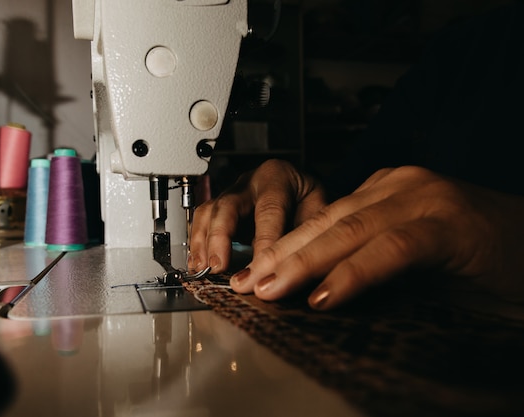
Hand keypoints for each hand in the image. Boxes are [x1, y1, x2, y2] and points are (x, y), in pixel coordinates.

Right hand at [189, 159, 324, 271]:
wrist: (298, 188)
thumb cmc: (307, 199)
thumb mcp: (318, 208)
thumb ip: (307, 233)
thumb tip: (294, 266)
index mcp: (277, 178)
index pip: (269, 211)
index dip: (264, 242)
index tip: (260, 270)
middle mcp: (249, 182)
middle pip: (228, 206)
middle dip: (220, 238)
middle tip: (219, 266)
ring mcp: (231, 193)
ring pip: (209, 212)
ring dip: (203, 243)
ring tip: (203, 268)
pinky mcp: (219, 207)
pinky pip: (202, 221)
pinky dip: (197, 244)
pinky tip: (197, 264)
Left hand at [190, 162, 523, 309]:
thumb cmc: (474, 254)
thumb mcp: (408, 254)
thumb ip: (366, 261)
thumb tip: (314, 288)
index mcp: (386, 191)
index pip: (323, 218)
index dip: (285, 249)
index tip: (256, 275)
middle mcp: (399, 186)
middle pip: (327, 222)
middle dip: (282, 255)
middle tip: (247, 283)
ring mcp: (423, 199)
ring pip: (350, 230)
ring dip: (305, 263)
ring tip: (270, 288)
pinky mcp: (447, 224)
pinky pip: (390, 249)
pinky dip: (355, 273)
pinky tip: (325, 295)